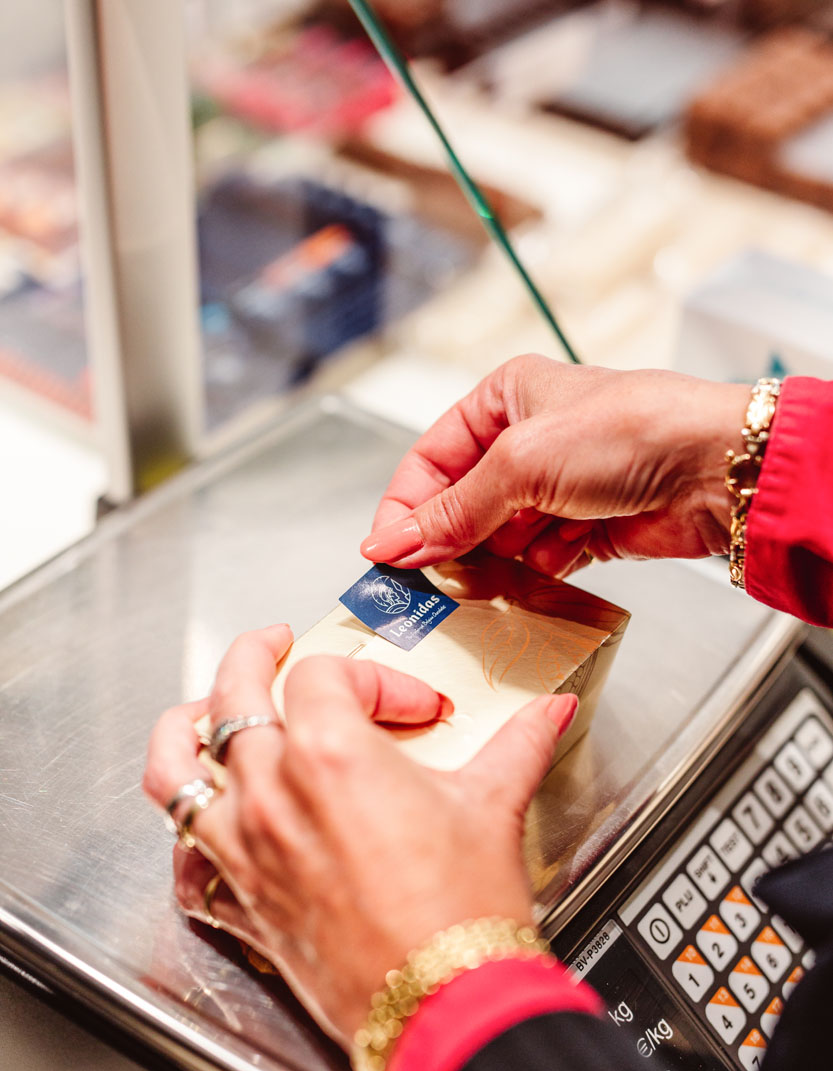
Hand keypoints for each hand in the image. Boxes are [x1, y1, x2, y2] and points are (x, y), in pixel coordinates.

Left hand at [144, 625, 577, 1046]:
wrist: (447, 1007)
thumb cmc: (464, 916)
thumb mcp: (494, 809)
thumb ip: (518, 745)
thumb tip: (548, 713)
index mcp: (331, 755)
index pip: (324, 675)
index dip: (375, 678)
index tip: (414, 708)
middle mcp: (274, 793)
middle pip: (231, 694)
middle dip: (253, 657)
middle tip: (273, 646)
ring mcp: (247, 848)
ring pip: (177, 770)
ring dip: (185, 730)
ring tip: (202, 712)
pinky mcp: (243, 901)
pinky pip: (187, 856)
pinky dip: (187, 831)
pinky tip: (207, 822)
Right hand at [360, 356, 749, 577]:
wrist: (718, 469)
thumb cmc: (634, 429)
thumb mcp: (521, 462)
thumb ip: (455, 510)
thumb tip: (395, 540)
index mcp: (505, 399)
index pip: (431, 458)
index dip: (405, 505)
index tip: (386, 551)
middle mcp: (529, 441)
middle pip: (462, 502)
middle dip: (450, 538)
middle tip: (428, 576)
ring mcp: (559, 487)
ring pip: (499, 537)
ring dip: (495, 559)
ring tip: (490, 573)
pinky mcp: (586, 528)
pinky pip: (538, 560)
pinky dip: (535, 571)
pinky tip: (539, 572)